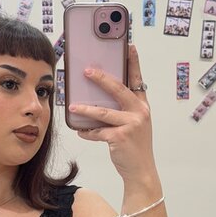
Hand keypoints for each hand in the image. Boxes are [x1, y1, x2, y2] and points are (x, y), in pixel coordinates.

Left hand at [70, 45, 156, 184]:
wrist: (141, 171)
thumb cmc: (134, 146)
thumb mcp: (133, 124)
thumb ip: (122, 110)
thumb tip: (96, 98)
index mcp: (143, 105)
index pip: (137, 79)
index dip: (133, 62)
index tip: (130, 46)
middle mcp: (140, 112)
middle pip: (118, 89)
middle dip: (101, 78)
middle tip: (87, 70)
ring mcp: (131, 124)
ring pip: (102, 111)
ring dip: (85, 108)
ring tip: (72, 105)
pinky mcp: (120, 137)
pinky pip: (97, 131)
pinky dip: (87, 131)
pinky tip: (80, 131)